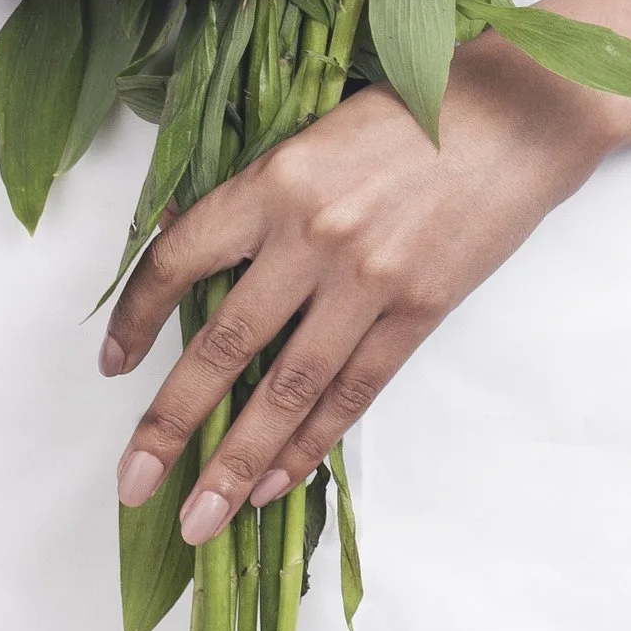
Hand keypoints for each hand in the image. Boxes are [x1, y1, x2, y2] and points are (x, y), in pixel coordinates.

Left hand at [103, 29, 612, 541]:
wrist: (518, 113)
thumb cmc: (413, 110)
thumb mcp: (314, 134)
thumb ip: (257, 197)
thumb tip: (191, 256)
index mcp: (274, 181)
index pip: (177, 259)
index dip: (136, 318)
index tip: (112, 366)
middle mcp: (313, 235)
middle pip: (223, 345)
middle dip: (170, 425)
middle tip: (131, 484)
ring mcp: (369, 281)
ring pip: (287, 390)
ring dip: (238, 463)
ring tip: (201, 520)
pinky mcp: (419, 312)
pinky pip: (353, 394)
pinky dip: (311, 445)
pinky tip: (277, 483)